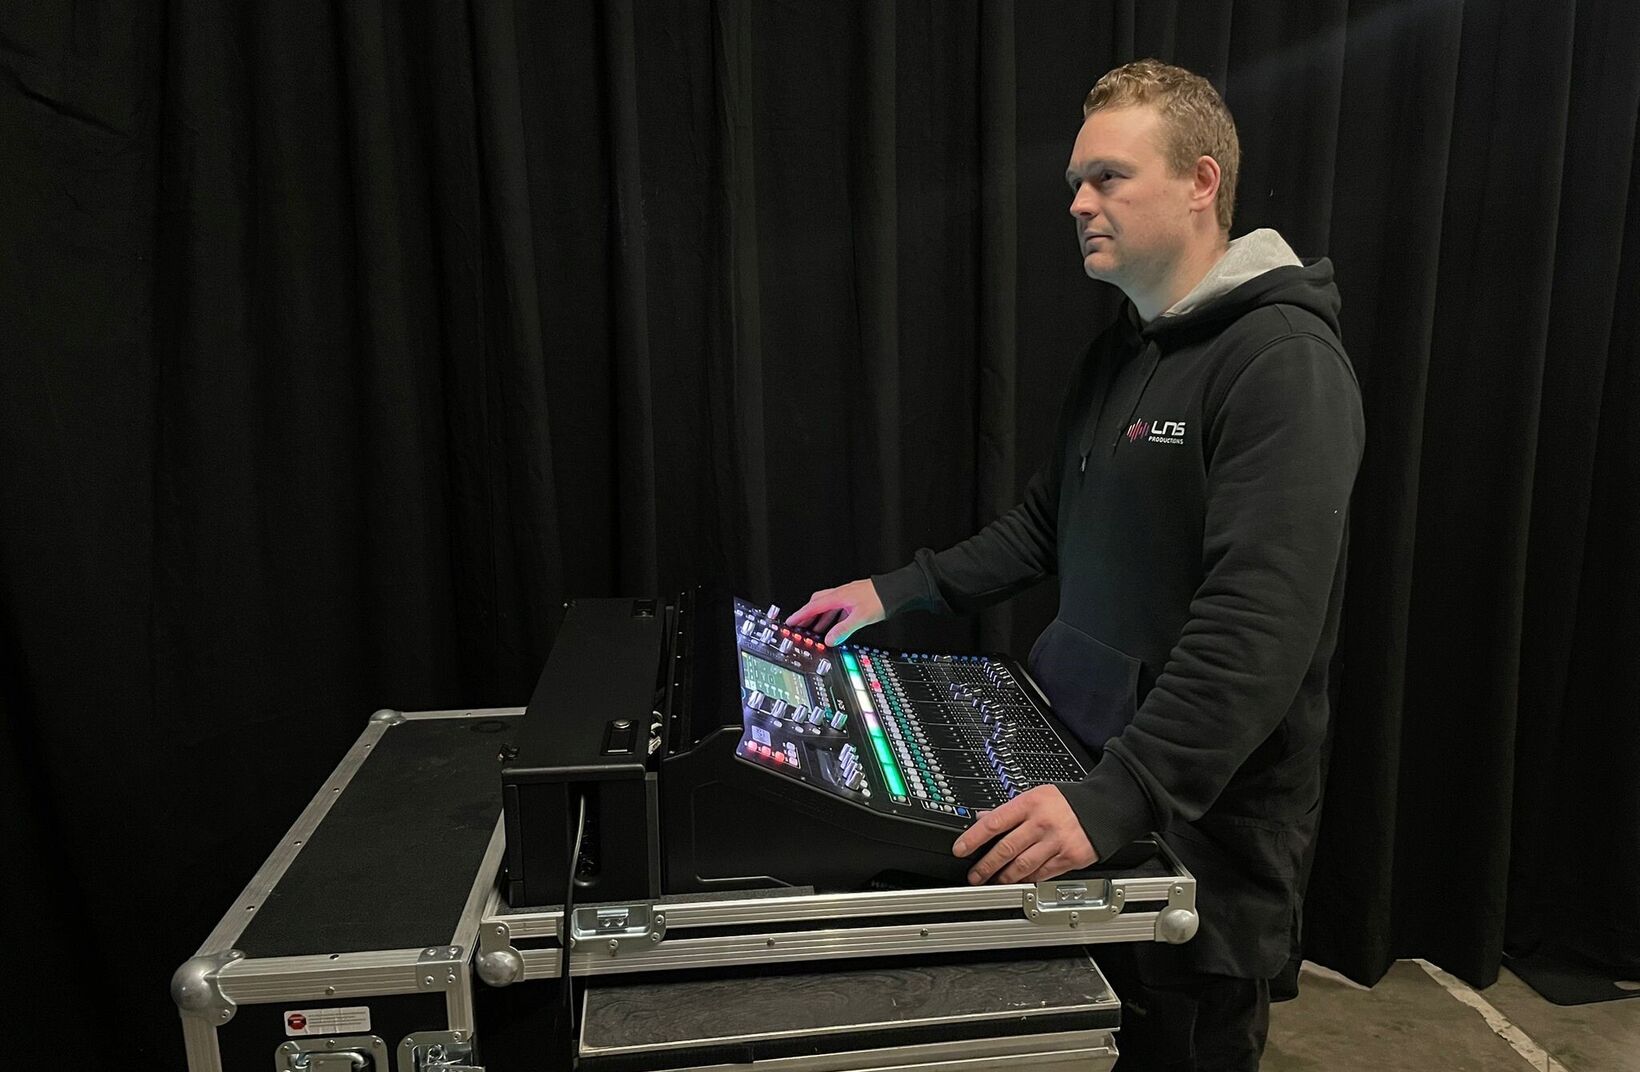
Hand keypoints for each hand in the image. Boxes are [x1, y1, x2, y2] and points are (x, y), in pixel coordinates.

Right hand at [786, 580, 884, 645]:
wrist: (896, 590)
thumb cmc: (880, 599)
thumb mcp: (860, 618)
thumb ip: (843, 630)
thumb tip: (829, 639)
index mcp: (838, 597)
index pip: (813, 606)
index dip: (801, 614)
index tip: (791, 621)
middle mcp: (841, 594)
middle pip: (817, 604)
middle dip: (807, 615)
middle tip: (800, 626)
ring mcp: (847, 596)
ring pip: (828, 606)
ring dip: (820, 618)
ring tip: (815, 630)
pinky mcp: (854, 600)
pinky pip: (837, 609)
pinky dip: (832, 618)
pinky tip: (835, 625)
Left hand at [951, 785, 1097, 884]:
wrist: (1103, 808)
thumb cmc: (1066, 802)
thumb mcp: (1035, 795)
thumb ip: (1009, 810)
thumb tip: (982, 819)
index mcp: (1029, 803)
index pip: (993, 822)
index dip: (973, 838)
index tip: (960, 849)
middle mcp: (1041, 823)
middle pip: (1006, 848)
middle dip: (985, 865)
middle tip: (974, 875)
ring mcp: (1056, 841)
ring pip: (1023, 865)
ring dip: (1004, 877)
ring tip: (993, 881)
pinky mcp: (1069, 857)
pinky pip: (1042, 874)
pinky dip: (1027, 879)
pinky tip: (1018, 881)